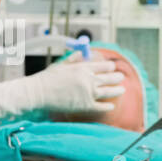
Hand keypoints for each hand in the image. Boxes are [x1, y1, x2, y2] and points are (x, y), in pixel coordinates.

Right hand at [0, 55, 124, 123]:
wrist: (39, 93)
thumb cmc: (47, 78)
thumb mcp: (61, 65)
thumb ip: (74, 59)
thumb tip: (82, 53)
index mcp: (82, 68)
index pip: (102, 66)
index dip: (109, 67)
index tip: (113, 67)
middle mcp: (88, 80)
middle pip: (108, 78)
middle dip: (117, 77)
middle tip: (121, 77)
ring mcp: (88, 93)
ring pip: (108, 91)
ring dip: (117, 90)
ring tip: (122, 89)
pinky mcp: (85, 105)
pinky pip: (101, 106)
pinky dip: (108, 106)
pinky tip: (111, 105)